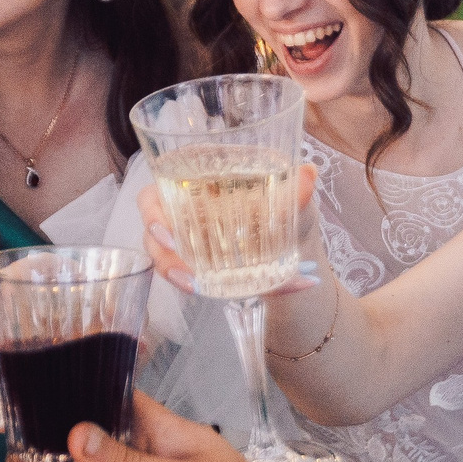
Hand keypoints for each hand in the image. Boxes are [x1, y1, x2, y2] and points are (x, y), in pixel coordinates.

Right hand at [135, 165, 320, 297]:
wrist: (297, 255)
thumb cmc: (289, 214)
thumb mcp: (295, 204)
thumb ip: (298, 192)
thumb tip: (309, 172)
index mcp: (207, 172)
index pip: (166, 174)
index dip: (154, 203)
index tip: (163, 223)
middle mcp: (189, 198)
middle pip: (153, 212)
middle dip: (157, 239)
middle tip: (176, 258)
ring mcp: (187, 230)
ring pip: (159, 244)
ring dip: (169, 265)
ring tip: (193, 285)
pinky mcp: (192, 258)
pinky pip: (174, 266)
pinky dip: (185, 280)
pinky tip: (199, 289)